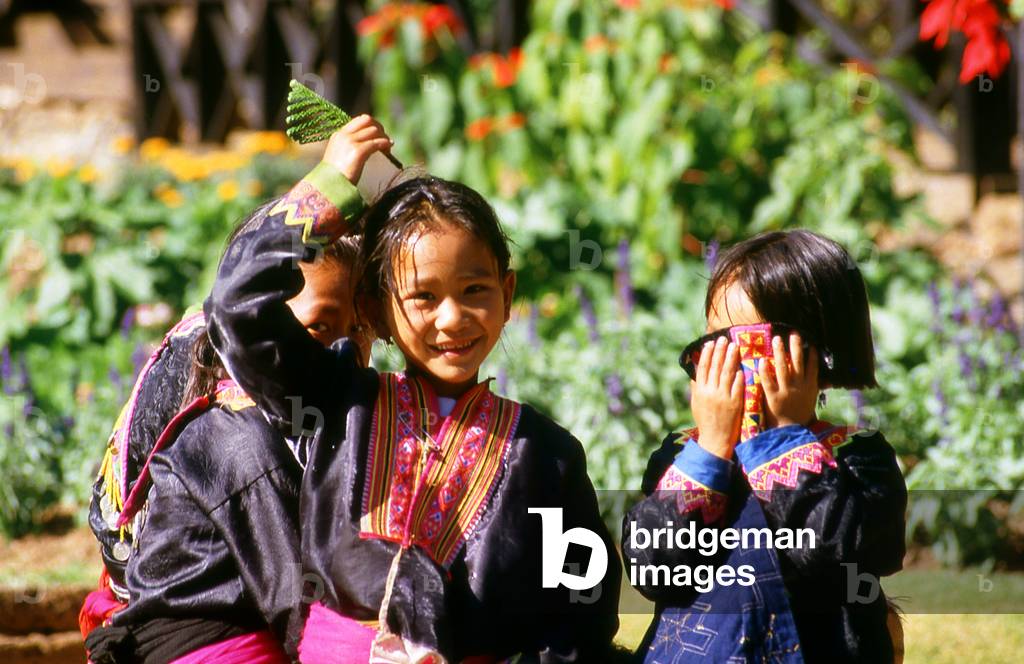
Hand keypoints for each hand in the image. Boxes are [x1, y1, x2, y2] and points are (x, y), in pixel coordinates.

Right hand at [322, 115, 392, 183]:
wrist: (329, 187)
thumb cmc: (335, 177)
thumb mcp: (340, 157)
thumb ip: (350, 148)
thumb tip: (368, 145)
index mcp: (339, 135)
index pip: (359, 120)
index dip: (371, 125)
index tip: (378, 135)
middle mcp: (344, 135)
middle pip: (367, 120)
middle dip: (379, 127)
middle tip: (385, 138)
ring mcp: (350, 142)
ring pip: (373, 130)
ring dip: (384, 137)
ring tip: (388, 149)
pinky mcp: (358, 151)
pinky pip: (376, 142)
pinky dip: (384, 144)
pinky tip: (388, 150)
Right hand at [690, 337, 743, 459]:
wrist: (715, 440)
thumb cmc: (705, 421)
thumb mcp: (696, 404)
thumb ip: (696, 388)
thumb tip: (695, 373)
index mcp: (700, 391)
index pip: (703, 368)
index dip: (707, 354)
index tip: (710, 343)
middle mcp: (710, 392)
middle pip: (715, 367)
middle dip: (720, 351)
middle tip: (724, 339)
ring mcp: (723, 398)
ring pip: (727, 373)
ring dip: (731, 358)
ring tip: (734, 346)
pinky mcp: (735, 404)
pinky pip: (737, 386)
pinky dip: (739, 376)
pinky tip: (742, 366)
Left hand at [760, 333, 818, 427]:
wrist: (790, 431)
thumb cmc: (800, 413)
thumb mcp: (811, 399)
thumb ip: (813, 385)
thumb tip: (821, 374)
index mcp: (810, 387)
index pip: (812, 367)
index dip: (811, 354)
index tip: (809, 342)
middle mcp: (799, 387)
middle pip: (797, 363)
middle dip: (795, 347)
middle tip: (792, 334)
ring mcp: (786, 391)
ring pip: (783, 368)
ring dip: (780, 353)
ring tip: (777, 339)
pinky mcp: (773, 397)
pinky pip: (768, 381)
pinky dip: (766, 370)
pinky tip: (763, 360)